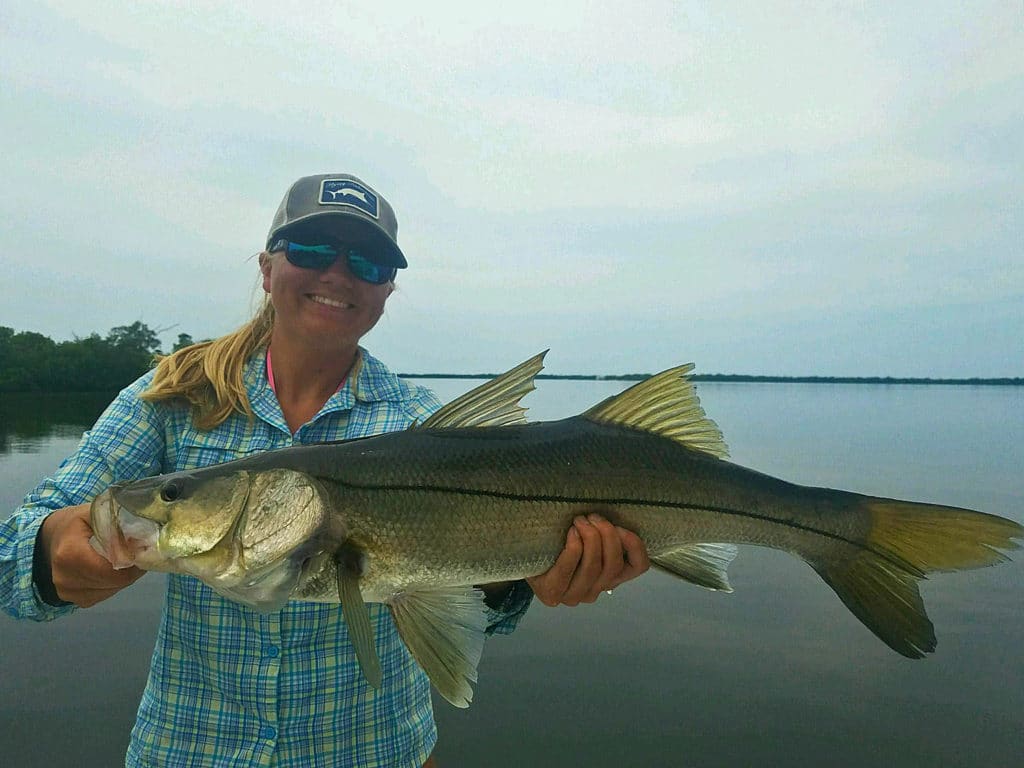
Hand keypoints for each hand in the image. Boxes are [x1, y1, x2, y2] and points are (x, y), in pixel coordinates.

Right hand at [38, 503, 145, 607]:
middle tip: (138, 553)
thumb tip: (143, 539)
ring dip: (124, 576)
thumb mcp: (94, 513)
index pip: (112, 570)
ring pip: (113, 589)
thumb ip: (117, 523)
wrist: (49, 539)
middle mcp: (65, 578)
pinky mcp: (75, 600)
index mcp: (70, 554)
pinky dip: (114, 583)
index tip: (144, 550)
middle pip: (114, 581)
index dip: (133, 562)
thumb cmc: (75, 524)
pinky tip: (110, 569)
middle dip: (132, 568)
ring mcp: (68, 592)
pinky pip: (105, 594)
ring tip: (123, 559)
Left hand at [527, 513, 649, 606]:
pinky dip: (573, 548)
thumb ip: (604, 531)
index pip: (637, 566)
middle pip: (614, 565)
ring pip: (594, 568)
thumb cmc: (560, 538)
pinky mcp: (552, 594)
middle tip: (593, 516)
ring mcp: (574, 596)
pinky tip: (571, 533)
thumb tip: (618, 511)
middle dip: (607, 536)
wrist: (523, 553)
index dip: (635, 545)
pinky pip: (568, 570)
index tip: (621, 525)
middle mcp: (596, 591)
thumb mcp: (587, 533)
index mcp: (610, 578)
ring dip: (590, 539)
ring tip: (580, 520)